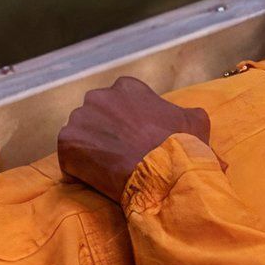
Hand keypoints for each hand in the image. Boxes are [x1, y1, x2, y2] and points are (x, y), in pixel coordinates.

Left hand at [57, 76, 211, 200]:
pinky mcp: (67, 142)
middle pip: (97, 114)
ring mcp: (80, 118)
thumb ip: (188, 114)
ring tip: (109, 167)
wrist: (162, 173)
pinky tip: (98, 177)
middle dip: (106, 131)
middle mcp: (99, 96)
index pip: (122, 101)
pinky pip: (69, 155)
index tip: (138, 137)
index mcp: (127, 88)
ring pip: (82, 134)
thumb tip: (191, 117)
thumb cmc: (179, 146)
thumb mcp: (196, 122)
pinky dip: (80, 166)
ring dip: (92, 148)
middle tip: (122, 153)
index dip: (130, 121)